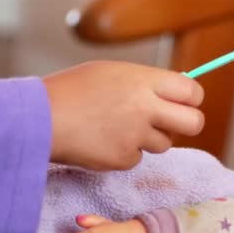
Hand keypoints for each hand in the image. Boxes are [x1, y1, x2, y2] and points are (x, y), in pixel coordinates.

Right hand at [43, 60, 204, 169]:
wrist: (39, 119)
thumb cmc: (72, 91)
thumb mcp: (111, 73)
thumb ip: (145, 83)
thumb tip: (176, 93)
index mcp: (143, 80)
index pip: (193, 91)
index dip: (192, 99)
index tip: (185, 104)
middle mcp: (145, 107)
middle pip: (194, 123)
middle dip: (188, 125)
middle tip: (171, 124)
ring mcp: (136, 135)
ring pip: (164, 144)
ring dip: (148, 139)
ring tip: (118, 128)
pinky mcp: (123, 159)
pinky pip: (137, 158)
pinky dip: (124, 153)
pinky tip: (103, 141)